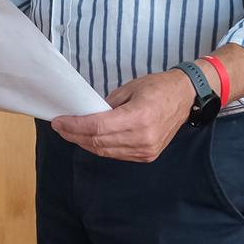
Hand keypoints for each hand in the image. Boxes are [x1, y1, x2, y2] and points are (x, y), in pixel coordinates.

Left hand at [50, 69, 192, 161]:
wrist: (185, 97)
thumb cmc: (158, 87)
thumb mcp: (129, 88)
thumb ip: (106, 105)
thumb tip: (85, 116)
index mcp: (138, 117)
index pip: (96, 127)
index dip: (73, 126)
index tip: (58, 121)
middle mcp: (142, 138)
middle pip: (97, 142)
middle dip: (74, 135)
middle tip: (60, 127)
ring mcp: (145, 150)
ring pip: (104, 151)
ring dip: (84, 143)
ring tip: (70, 132)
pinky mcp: (147, 156)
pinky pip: (116, 154)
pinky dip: (100, 147)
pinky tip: (89, 138)